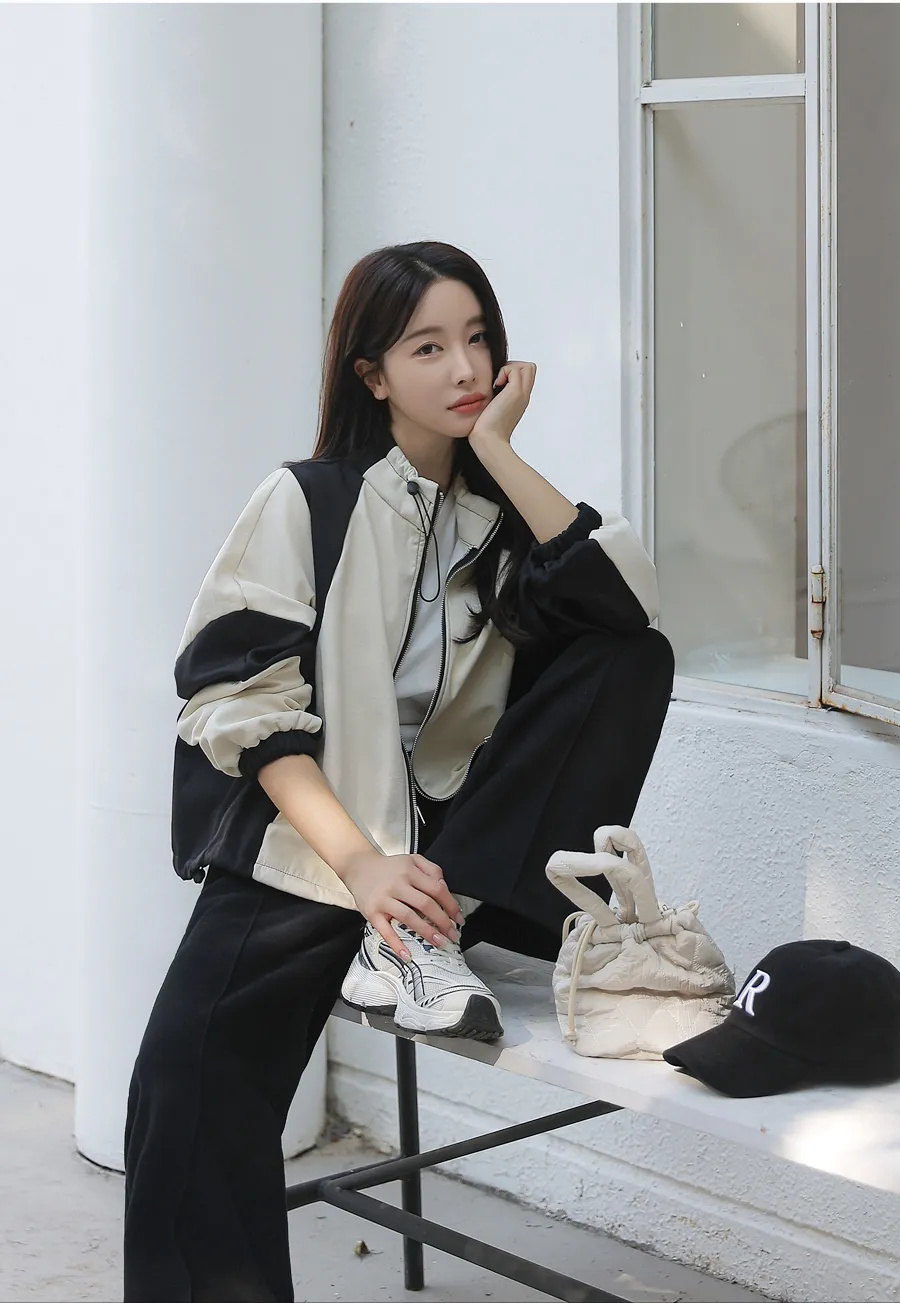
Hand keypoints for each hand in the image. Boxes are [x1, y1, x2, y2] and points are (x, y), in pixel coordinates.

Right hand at [337, 848, 465, 959]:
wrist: (359, 867)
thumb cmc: (389, 868)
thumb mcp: (412, 859)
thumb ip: (432, 869)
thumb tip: (445, 888)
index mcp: (410, 871)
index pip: (437, 889)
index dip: (451, 905)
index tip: (459, 919)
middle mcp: (398, 884)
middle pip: (426, 904)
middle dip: (443, 922)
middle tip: (452, 935)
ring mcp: (384, 899)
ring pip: (409, 917)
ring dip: (426, 932)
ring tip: (439, 942)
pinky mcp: (372, 912)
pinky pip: (385, 931)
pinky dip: (396, 944)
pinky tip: (407, 954)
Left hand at [468, 360, 536, 451]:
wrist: (489, 440)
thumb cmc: (485, 430)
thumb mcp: (491, 410)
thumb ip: (493, 399)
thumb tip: (485, 389)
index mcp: (519, 400)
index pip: (525, 376)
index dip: (513, 373)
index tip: (498, 383)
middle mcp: (523, 396)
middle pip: (530, 369)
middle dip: (513, 368)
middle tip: (499, 380)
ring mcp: (521, 394)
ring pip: (527, 366)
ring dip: (510, 369)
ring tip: (497, 383)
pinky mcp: (515, 392)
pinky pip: (515, 369)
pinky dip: (504, 372)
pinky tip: (494, 386)